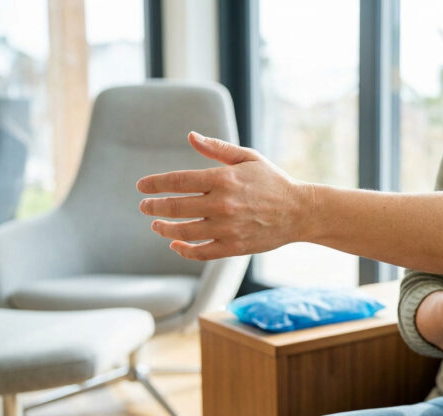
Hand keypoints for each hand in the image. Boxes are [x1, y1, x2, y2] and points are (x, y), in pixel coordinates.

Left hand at [137, 131, 311, 259]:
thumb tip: (190, 136)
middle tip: (144, 206)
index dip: (155, 183)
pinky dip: (184, 250)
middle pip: (175, 207)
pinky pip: (200, 252)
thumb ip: (217, 149)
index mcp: (224, 179)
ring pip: (184, 232)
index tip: (142, 186)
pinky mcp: (233, 247)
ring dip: (164, 229)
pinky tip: (176, 244)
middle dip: (154, 206)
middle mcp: (222, 204)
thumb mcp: (248, 158)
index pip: (178, 181)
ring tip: (156, 225)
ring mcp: (227, 228)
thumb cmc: (273, 181)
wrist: (300, 212)